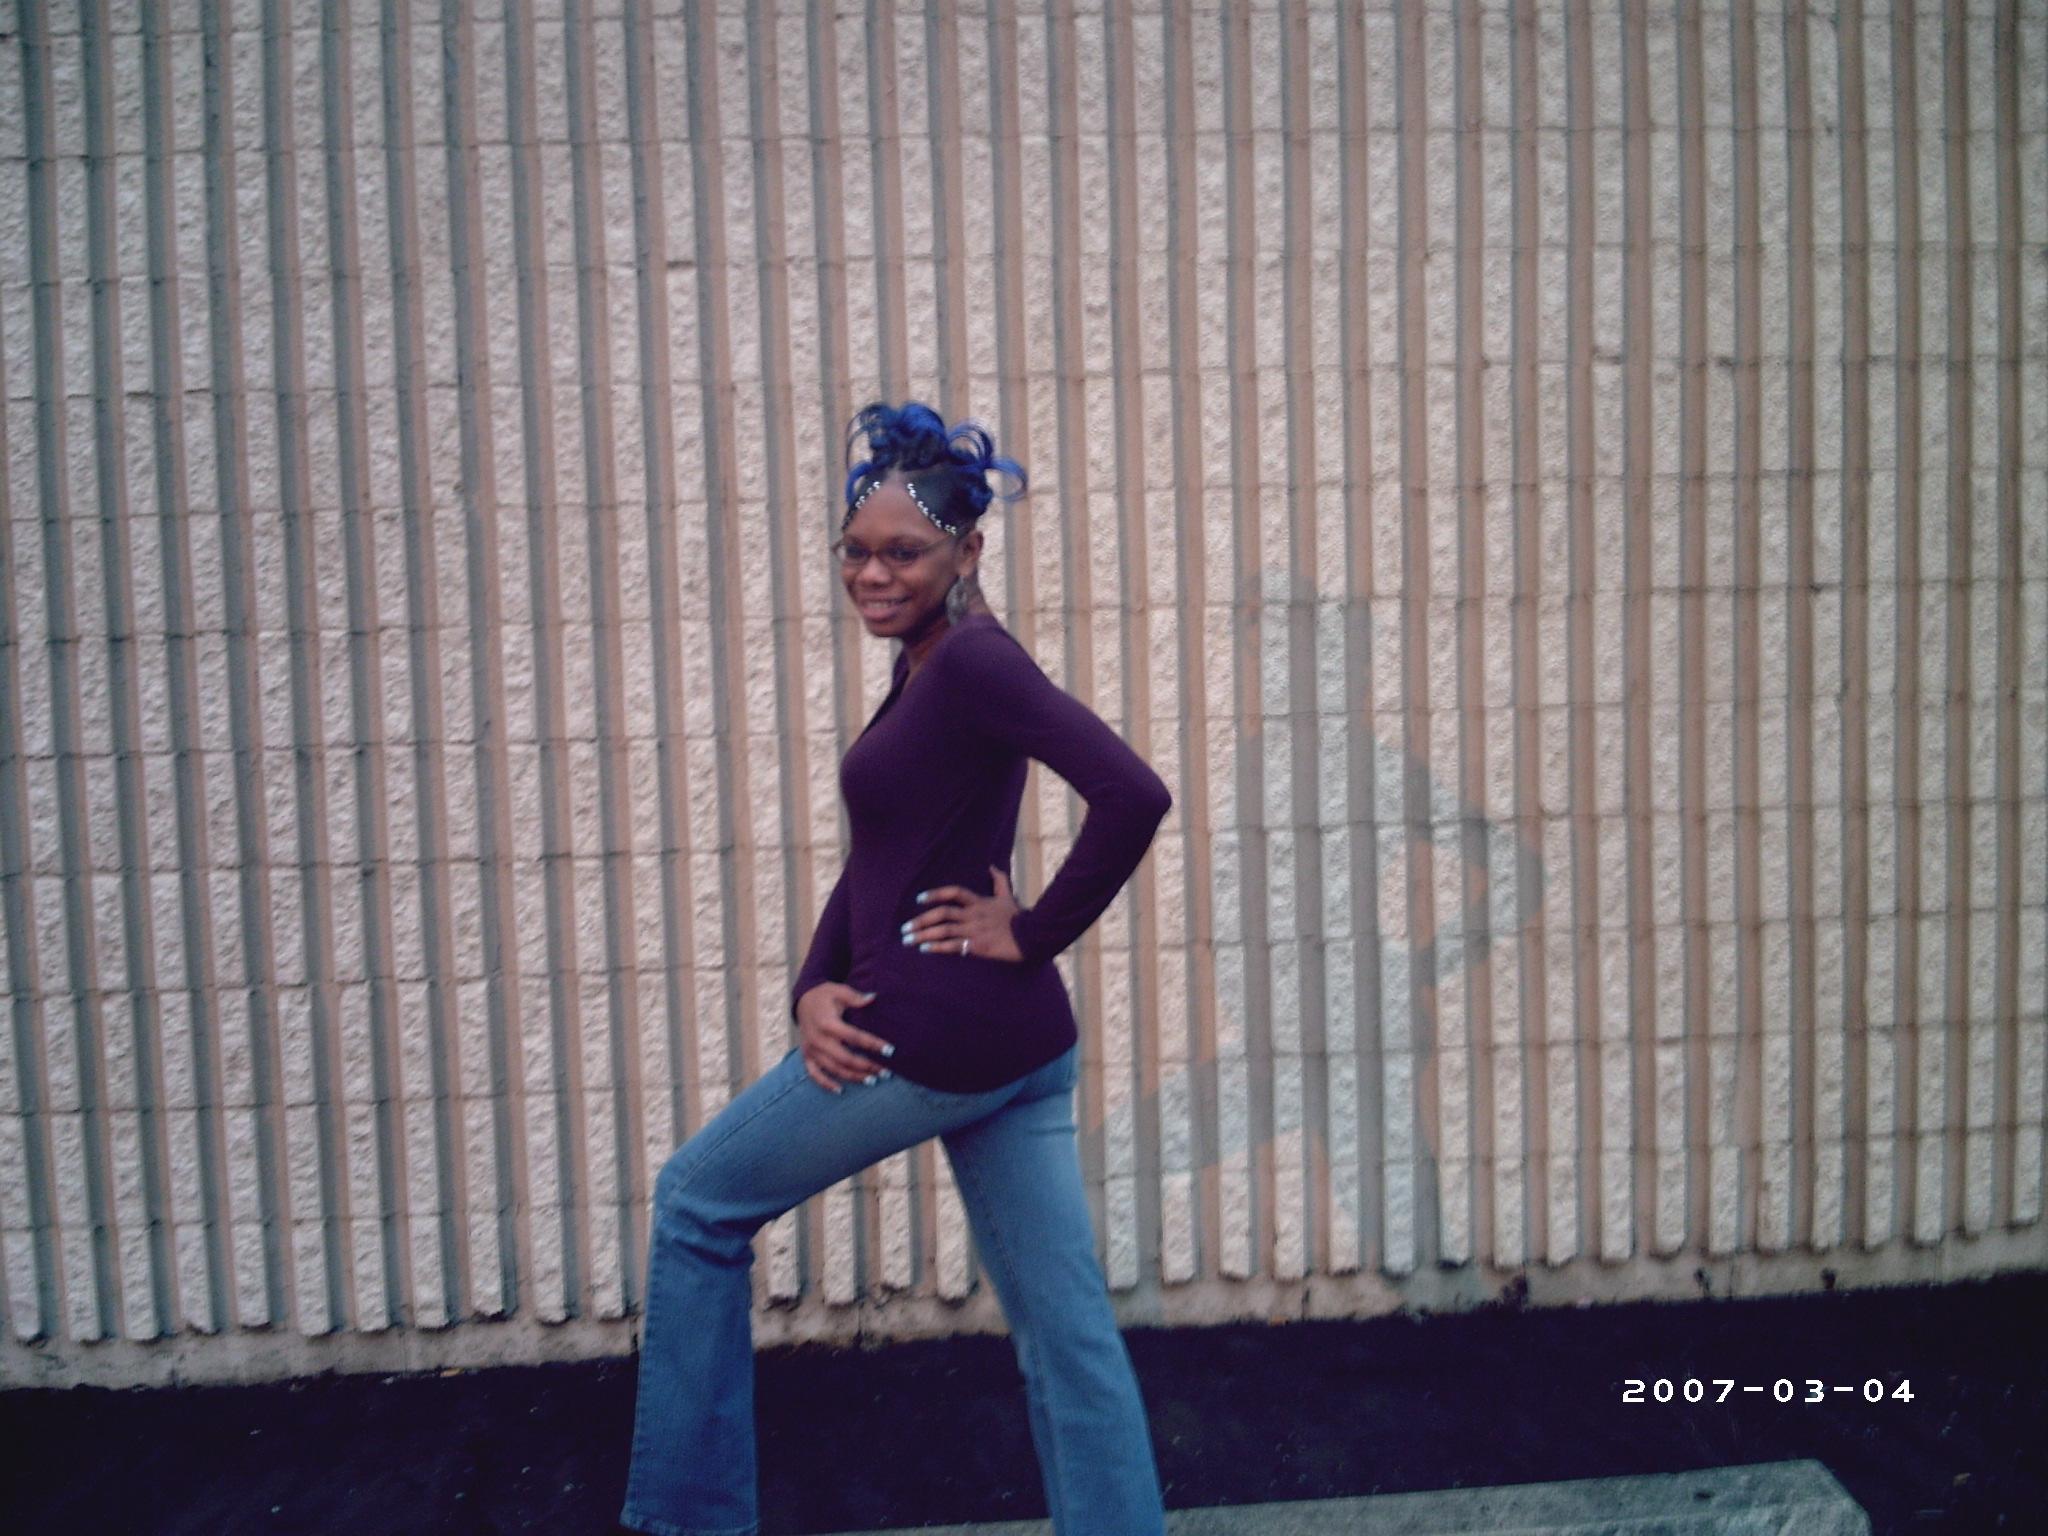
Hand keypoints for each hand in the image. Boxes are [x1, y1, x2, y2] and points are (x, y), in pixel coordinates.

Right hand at [795, 983, 893, 1092]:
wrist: (801, 1001)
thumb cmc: (824, 995)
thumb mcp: (839, 990)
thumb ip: (855, 997)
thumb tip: (873, 998)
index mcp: (827, 1023)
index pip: (854, 1037)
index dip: (873, 1044)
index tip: (890, 1050)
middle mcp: (818, 1039)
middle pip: (845, 1058)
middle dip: (866, 1066)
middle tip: (885, 1072)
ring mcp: (811, 1050)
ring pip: (834, 1069)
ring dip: (853, 1077)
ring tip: (872, 1080)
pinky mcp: (806, 1056)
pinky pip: (815, 1074)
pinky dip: (826, 1084)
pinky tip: (840, 1090)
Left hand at [902, 867, 1024, 963]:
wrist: (1031, 938)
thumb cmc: (1018, 918)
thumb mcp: (1008, 896)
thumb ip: (999, 881)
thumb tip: (991, 866)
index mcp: (979, 902)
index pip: (954, 892)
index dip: (935, 894)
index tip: (919, 899)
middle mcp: (973, 915)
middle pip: (942, 913)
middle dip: (921, 920)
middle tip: (905, 928)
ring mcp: (974, 930)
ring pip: (943, 930)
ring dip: (924, 935)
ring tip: (909, 940)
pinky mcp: (977, 946)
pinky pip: (953, 946)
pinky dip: (937, 947)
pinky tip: (924, 950)